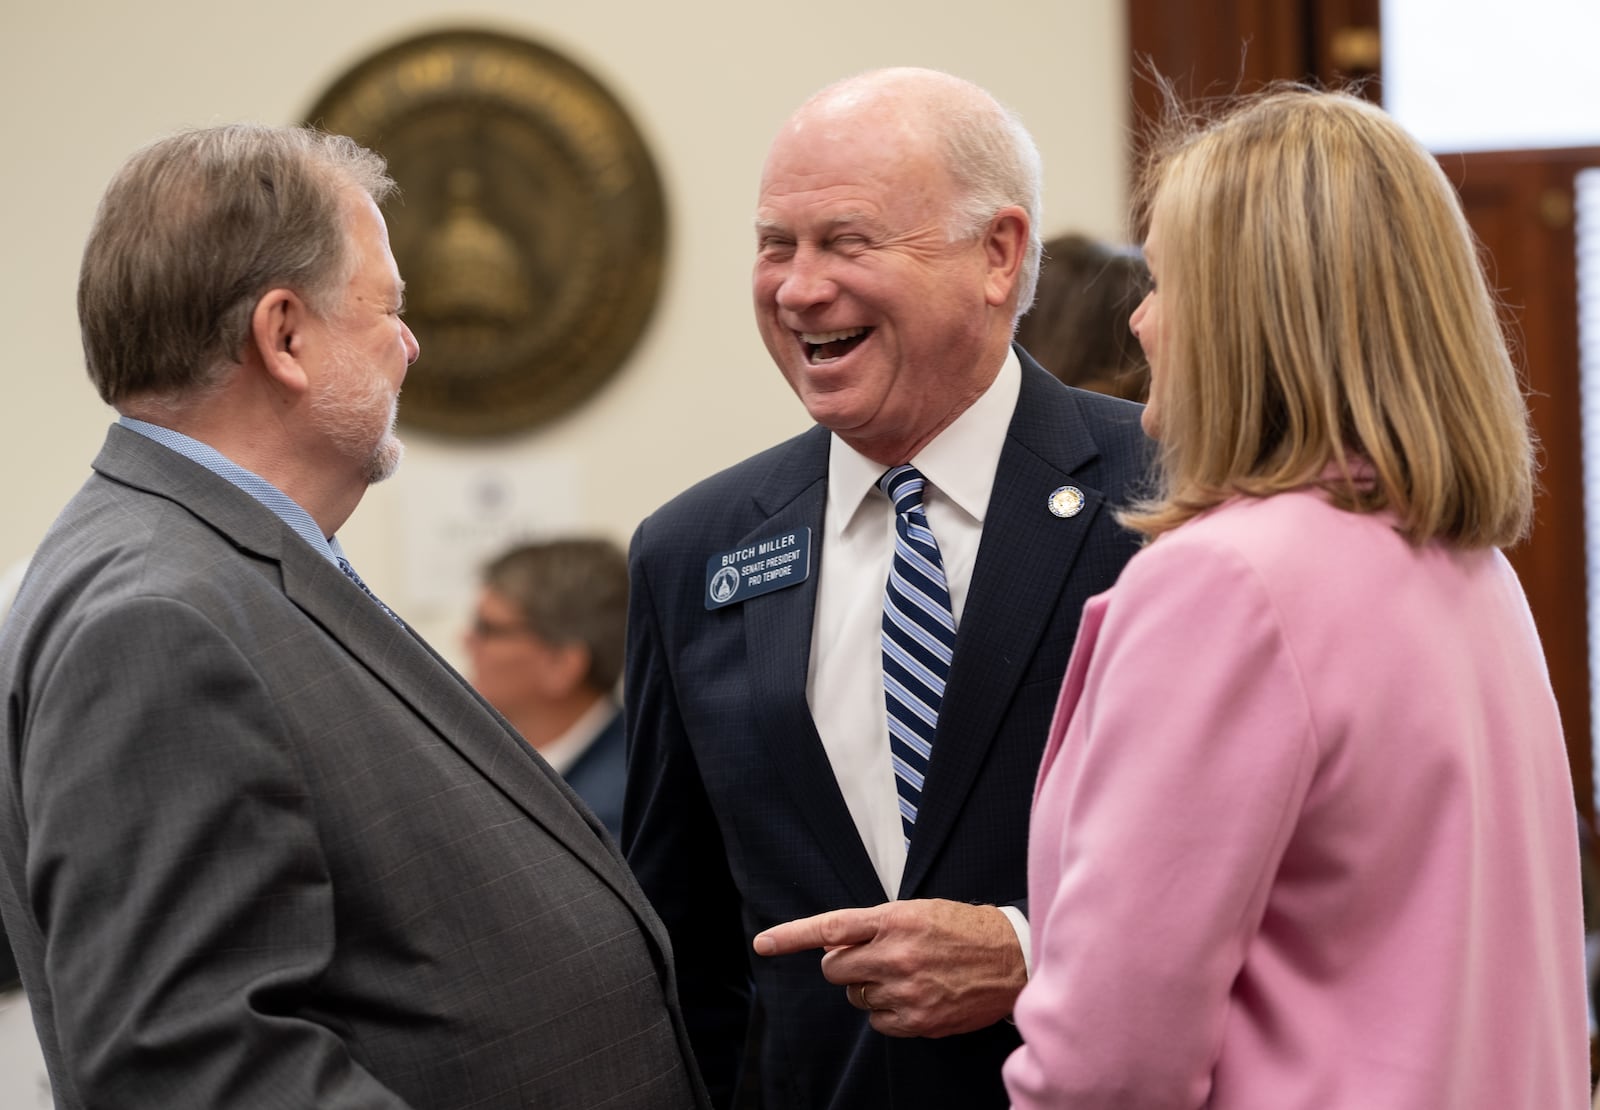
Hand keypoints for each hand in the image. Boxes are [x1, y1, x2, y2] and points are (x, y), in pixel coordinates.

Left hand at [752, 898, 1025, 1037]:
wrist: (1012, 958)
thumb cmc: (963, 929)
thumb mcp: (917, 911)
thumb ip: (873, 925)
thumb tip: (831, 946)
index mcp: (894, 919)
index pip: (831, 927)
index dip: (792, 936)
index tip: (764, 943)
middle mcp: (896, 954)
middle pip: (836, 970)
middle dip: (846, 966)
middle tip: (875, 958)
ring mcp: (907, 990)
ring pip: (857, 997)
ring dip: (871, 988)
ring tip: (908, 974)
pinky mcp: (918, 1019)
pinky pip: (878, 1022)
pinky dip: (888, 1012)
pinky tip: (915, 995)